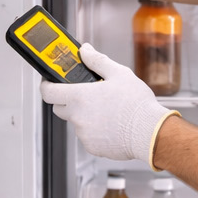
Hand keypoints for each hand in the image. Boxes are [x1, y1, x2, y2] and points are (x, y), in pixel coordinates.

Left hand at [39, 44, 174, 162]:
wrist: (150, 133)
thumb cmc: (136, 104)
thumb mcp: (119, 74)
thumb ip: (97, 60)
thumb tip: (85, 50)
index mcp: (79, 97)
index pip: (48, 92)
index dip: (46, 85)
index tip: (50, 82)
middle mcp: (77, 117)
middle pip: (59, 107)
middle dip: (67, 100)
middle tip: (84, 94)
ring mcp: (83, 134)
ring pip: (76, 122)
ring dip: (84, 115)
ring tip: (106, 110)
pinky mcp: (92, 147)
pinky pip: (87, 135)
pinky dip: (95, 130)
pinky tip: (112, 124)